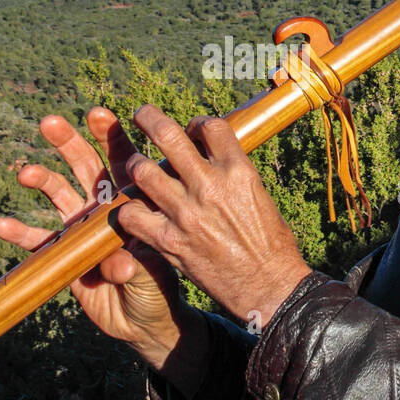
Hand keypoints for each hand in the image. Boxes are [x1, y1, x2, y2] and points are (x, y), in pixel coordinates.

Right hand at [0, 107, 192, 368]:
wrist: (142, 320)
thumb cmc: (158, 286)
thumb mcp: (153, 273)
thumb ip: (136, 264)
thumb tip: (119, 263)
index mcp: (131, 200)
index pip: (121, 159)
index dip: (109, 135)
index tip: (96, 113)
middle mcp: (103, 206)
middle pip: (83, 165)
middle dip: (67, 142)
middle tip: (49, 122)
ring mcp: (80, 226)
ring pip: (58, 194)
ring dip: (41, 180)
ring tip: (25, 173)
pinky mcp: (62, 253)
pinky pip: (39, 240)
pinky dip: (20, 233)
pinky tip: (2, 225)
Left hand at [117, 105, 311, 329]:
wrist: (269, 286)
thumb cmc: (271, 243)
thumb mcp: (258, 195)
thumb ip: (232, 171)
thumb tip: (212, 154)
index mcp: (238, 171)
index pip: (210, 126)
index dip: (197, 123)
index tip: (191, 129)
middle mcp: (210, 186)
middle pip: (169, 136)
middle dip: (150, 118)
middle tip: (142, 113)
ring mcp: (186, 213)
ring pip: (142, 170)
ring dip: (135, 164)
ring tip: (136, 165)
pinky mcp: (169, 241)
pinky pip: (132, 215)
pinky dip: (129, 210)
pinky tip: (134, 210)